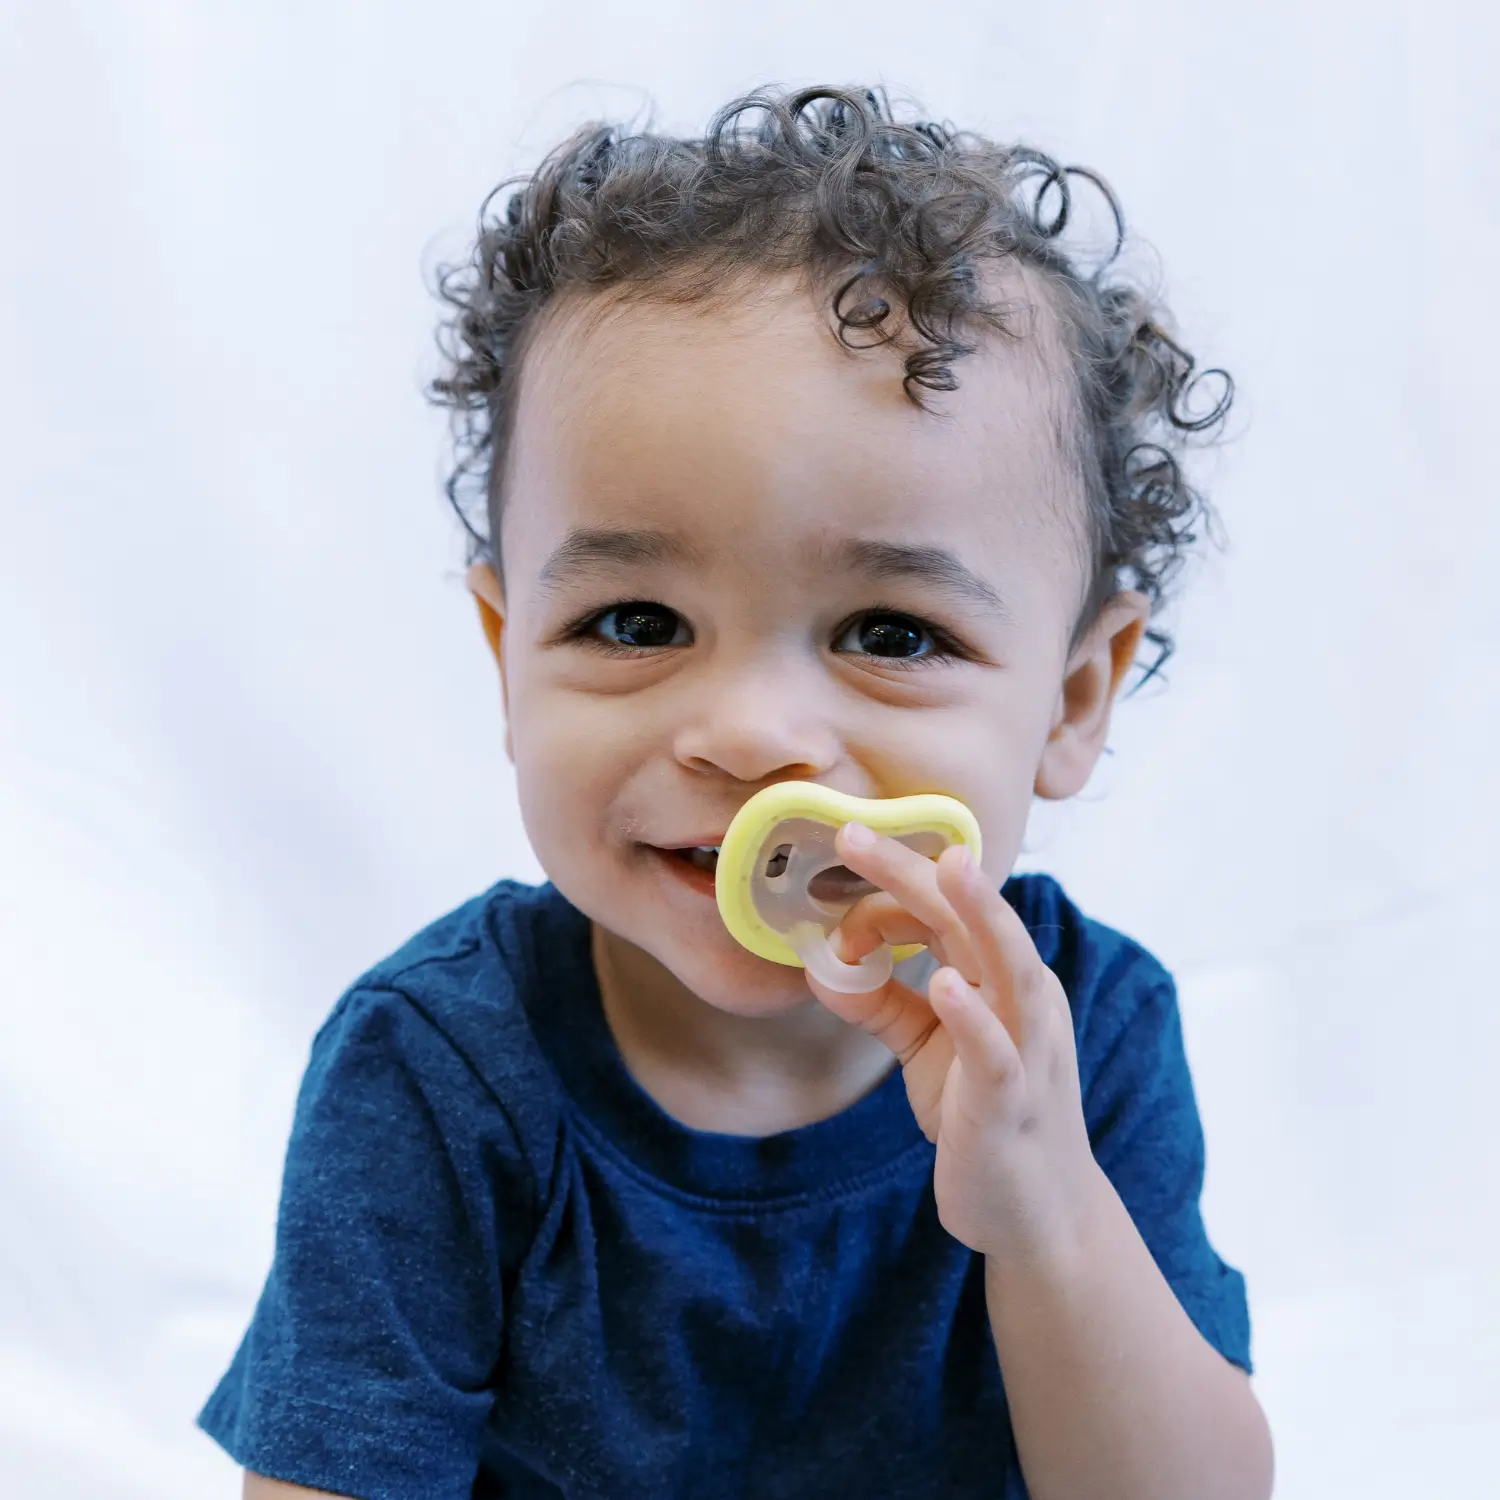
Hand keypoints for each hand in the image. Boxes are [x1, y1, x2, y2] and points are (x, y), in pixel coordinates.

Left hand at [803, 823, 1102, 1262]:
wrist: (1039, 1216)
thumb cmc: (984, 1117)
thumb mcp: (927, 1049)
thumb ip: (883, 1002)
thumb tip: (826, 964)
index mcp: (1003, 980)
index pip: (946, 914)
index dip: (885, 897)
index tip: (830, 902)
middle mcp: (1024, 1002)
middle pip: (974, 920)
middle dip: (916, 872)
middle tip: (854, 832)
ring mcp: (1026, 1050)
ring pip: (1011, 968)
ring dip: (980, 915)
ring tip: (946, 868)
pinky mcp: (1011, 1103)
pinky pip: (997, 1053)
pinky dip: (973, 1016)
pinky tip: (945, 985)